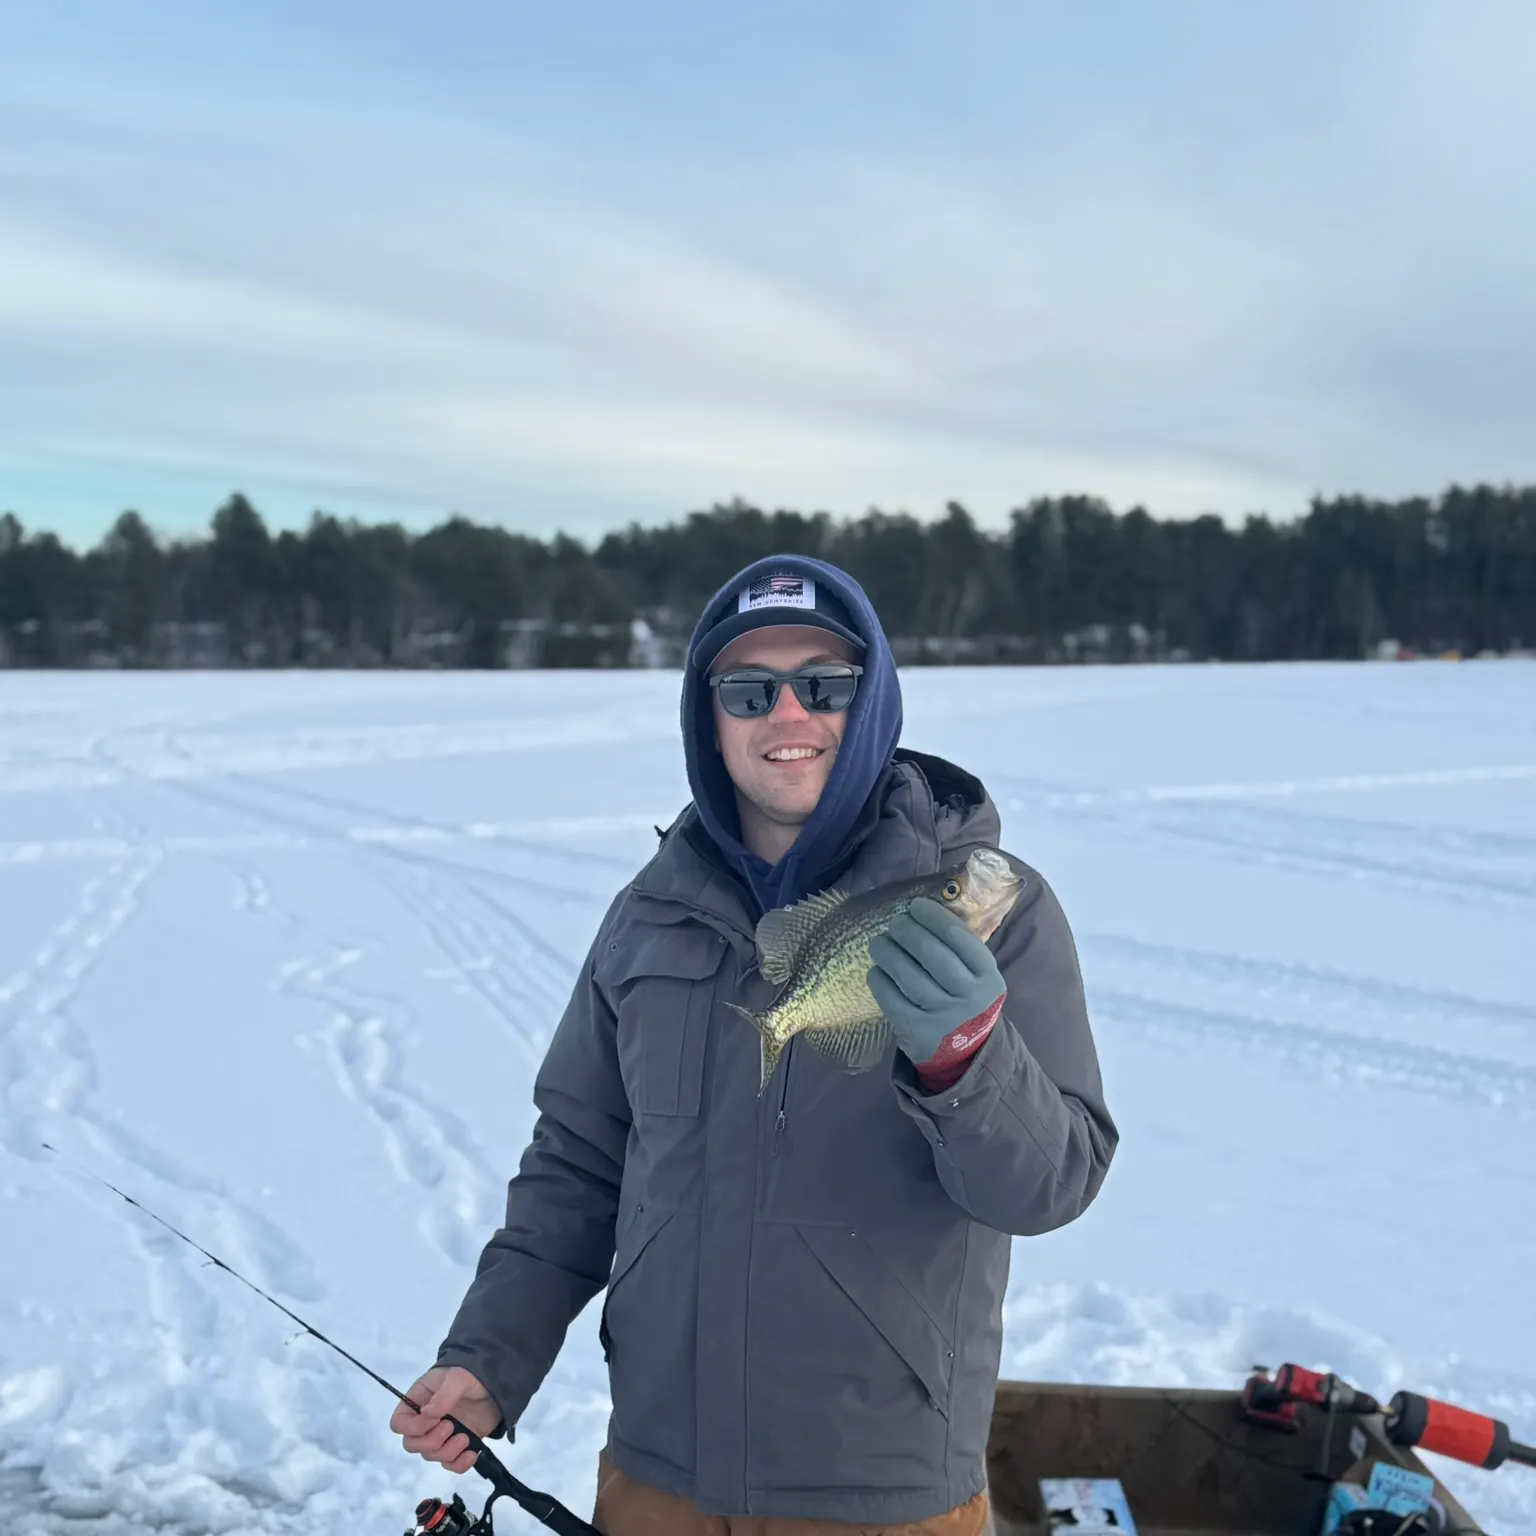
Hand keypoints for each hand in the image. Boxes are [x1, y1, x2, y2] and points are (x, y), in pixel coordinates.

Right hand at [389, 1364, 499, 1474]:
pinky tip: (471, 1454)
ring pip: (431, 1455)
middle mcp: (425, 1420)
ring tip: (465, 1438)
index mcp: (419, 1400)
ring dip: (447, 1452)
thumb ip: (444, 1395)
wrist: (497, 1383)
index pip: (399, 1423)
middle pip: (412, 1444)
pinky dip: (459, 1464)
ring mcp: (441, 1434)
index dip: (412, 1428)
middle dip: (431, 1442)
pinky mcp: (457, 1445)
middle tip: (451, 1427)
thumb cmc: (472, 1374)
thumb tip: (427, 1414)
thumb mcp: (458, 1377)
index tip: (434, 1420)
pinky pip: (450, 1464)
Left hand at [868, 897, 1005, 1063]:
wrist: (967, 1052)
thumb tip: (924, 909)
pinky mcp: (918, 1031)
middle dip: (906, 931)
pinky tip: (877, 970)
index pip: (958, 936)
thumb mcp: (979, 975)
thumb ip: (960, 947)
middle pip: (930, 952)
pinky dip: (880, 980)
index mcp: (987, 975)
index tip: (915, 906)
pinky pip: (892, 998)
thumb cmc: (968, 999)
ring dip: (888, 952)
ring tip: (878, 942)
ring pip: (907, 974)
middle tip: (894, 923)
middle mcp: (968, 995)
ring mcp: (943, 1015)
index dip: (933, 916)